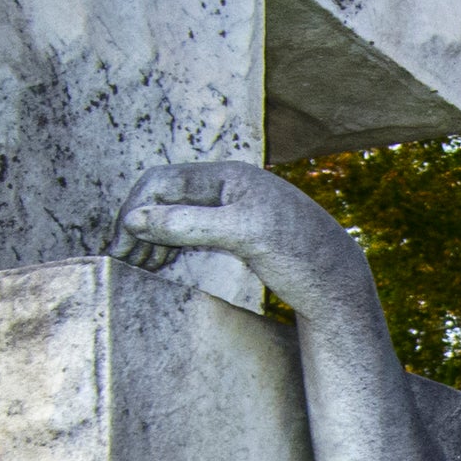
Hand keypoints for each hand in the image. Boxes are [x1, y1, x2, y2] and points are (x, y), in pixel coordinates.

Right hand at [107, 162, 363, 315]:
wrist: (342, 283)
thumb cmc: (300, 256)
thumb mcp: (244, 237)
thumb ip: (189, 224)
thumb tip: (136, 219)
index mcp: (230, 176)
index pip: (163, 182)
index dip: (136, 210)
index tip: (119, 244)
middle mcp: (231, 186)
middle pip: (167, 197)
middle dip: (140, 225)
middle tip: (119, 259)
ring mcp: (236, 208)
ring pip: (179, 215)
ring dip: (154, 237)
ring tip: (136, 265)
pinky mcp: (242, 231)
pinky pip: (194, 231)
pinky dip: (174, 245)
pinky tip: (160, 263)